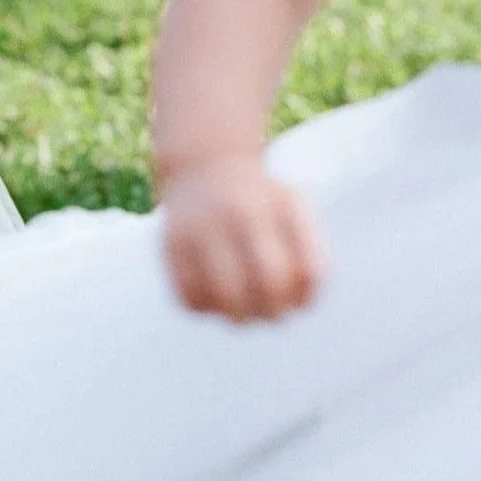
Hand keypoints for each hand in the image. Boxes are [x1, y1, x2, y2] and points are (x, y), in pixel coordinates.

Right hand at [158, 157, 325, 322]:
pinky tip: (214, 297)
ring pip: (227, 297)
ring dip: (240, 317)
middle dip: (274, 312)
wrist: (203, 164)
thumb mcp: (292, 207)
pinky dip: (207, 308)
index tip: (295, 298)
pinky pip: (191, 298)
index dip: (304, 298)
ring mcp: (202, 228)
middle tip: (269, 313)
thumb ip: (309, 252)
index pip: (306, 270)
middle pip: (270, 284)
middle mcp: (237, 213)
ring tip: (242, 312)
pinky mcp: (170, 246)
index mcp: (276, 205)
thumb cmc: (258, 198)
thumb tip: (302, 303)